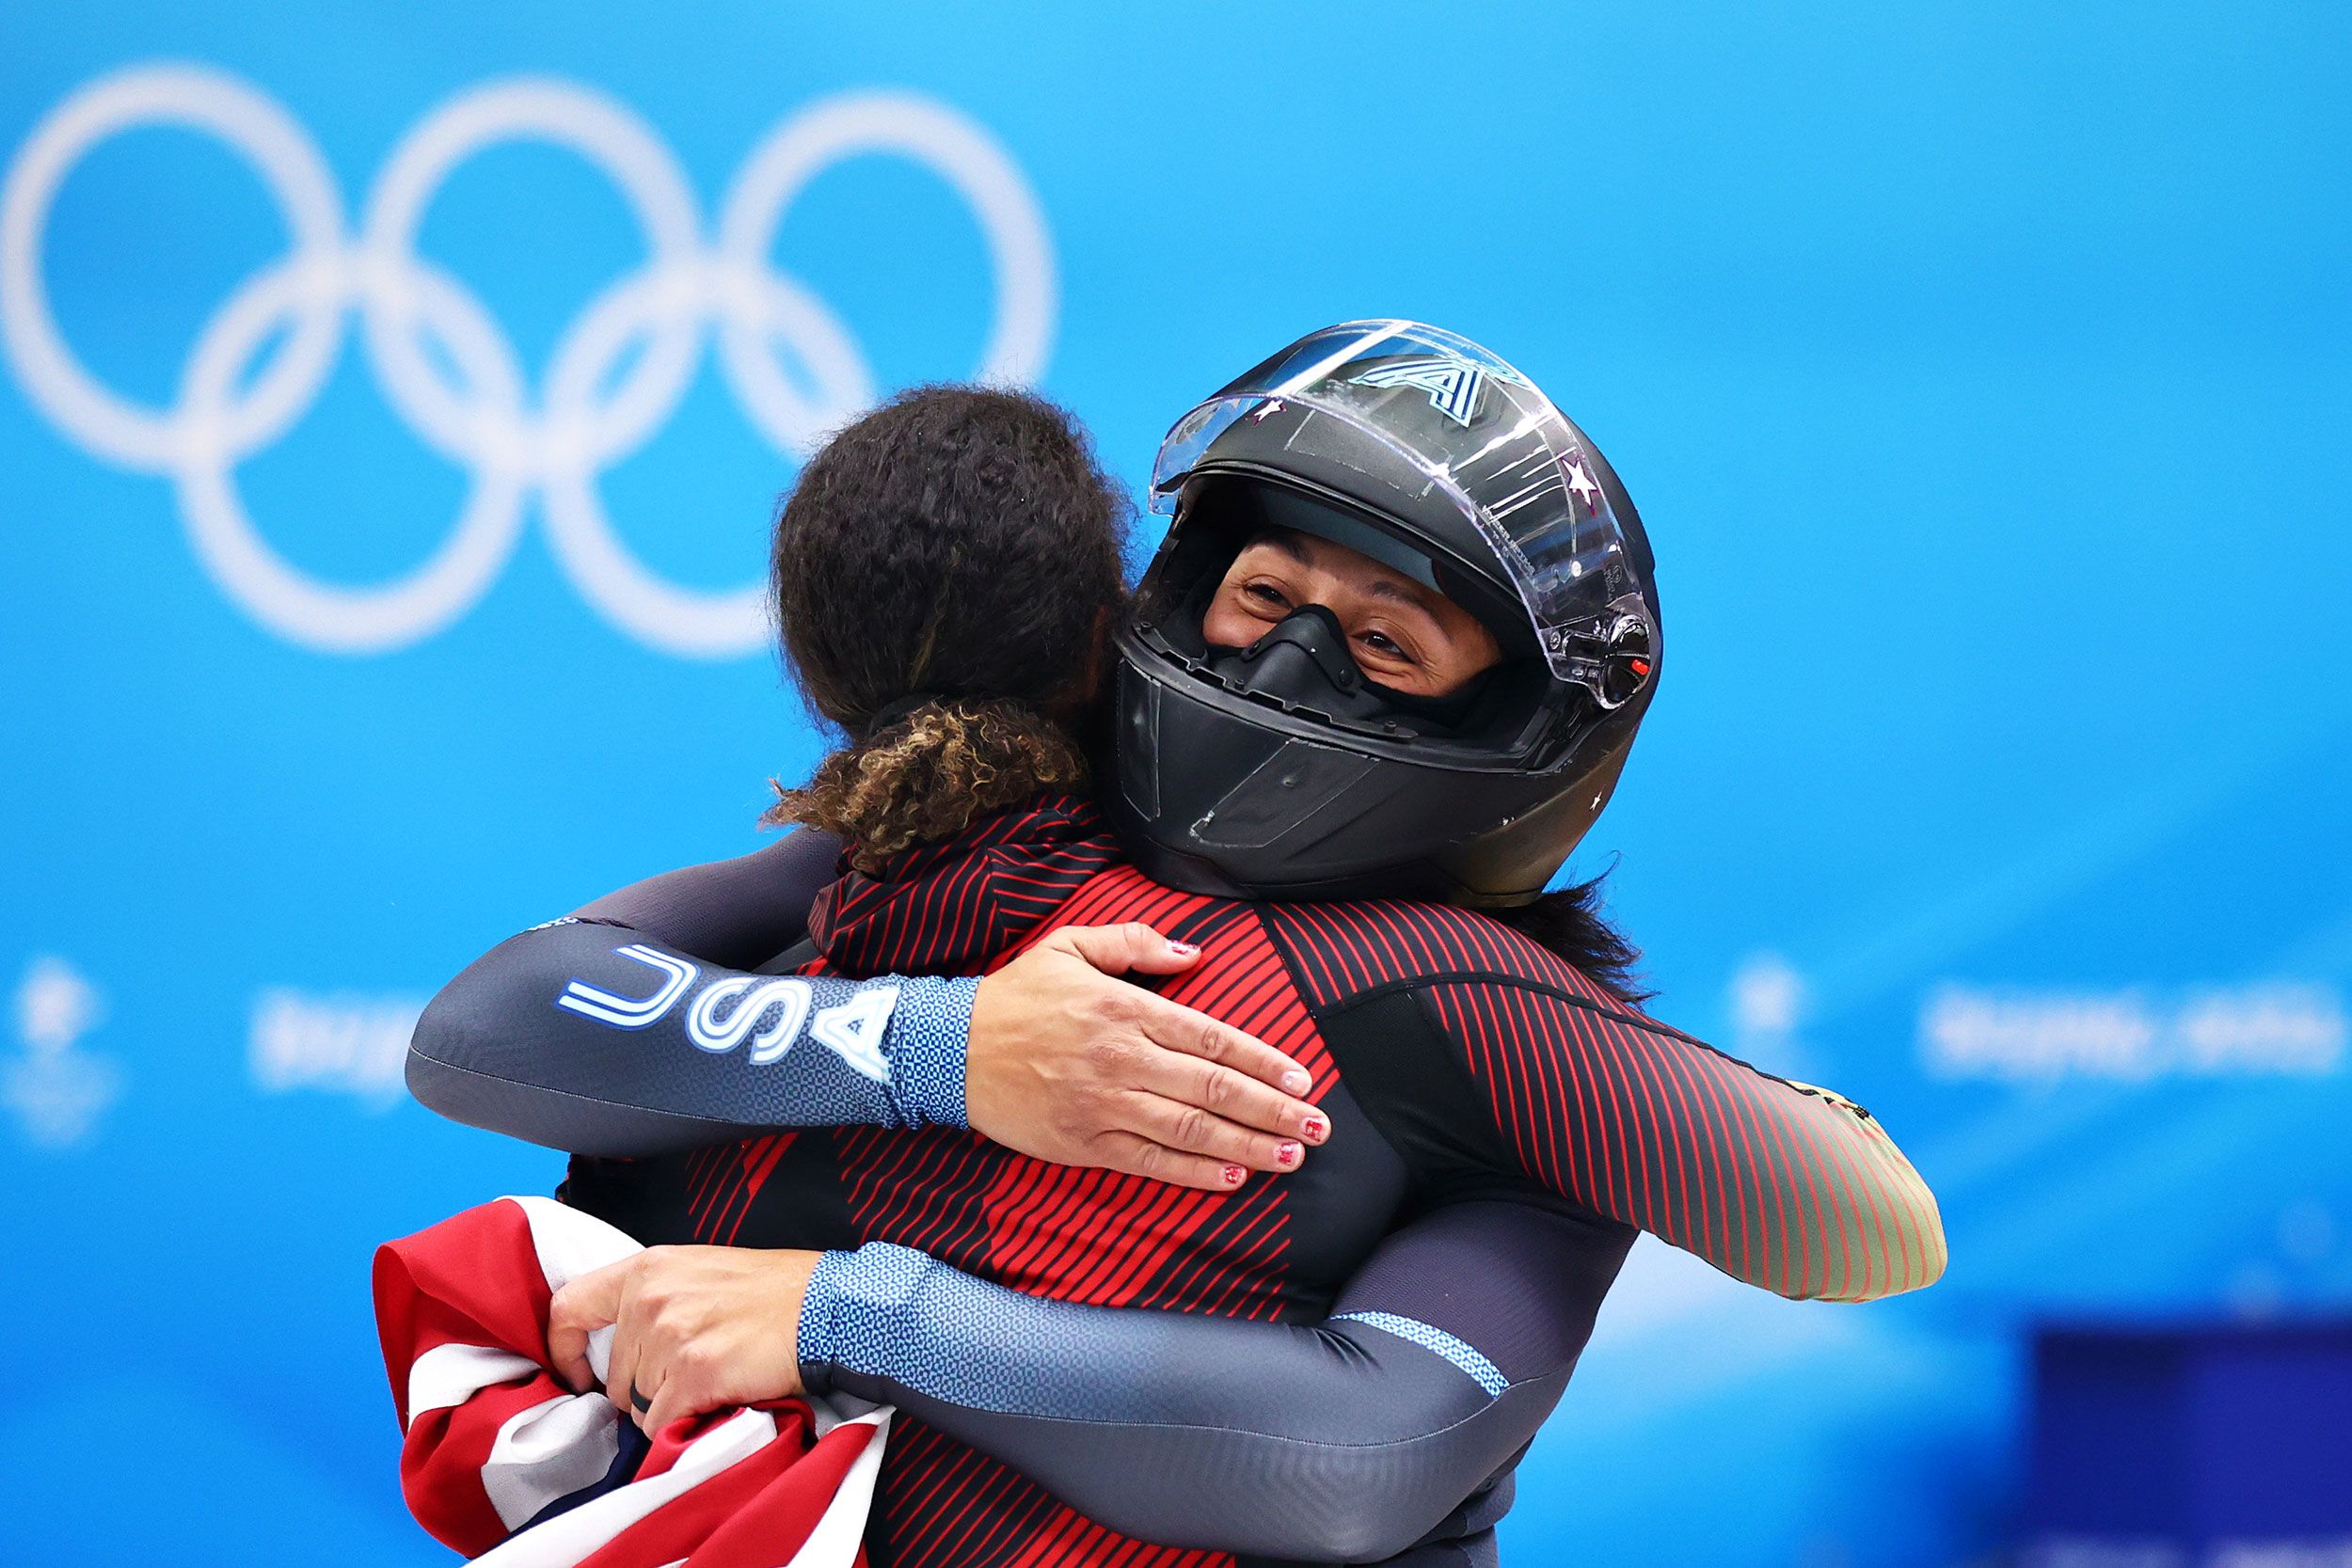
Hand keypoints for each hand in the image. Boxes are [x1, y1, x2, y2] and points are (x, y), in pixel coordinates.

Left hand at [547, 1246, 822, 1434]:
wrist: (825, 1307)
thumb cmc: (771, 1292)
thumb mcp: (700, 1271)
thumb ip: (654, 1297)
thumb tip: (621, 1345)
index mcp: (647, 1269)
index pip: (568, 1307)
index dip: (563, 1350)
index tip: (579, 1374)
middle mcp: (650, 1299)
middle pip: (614, 1376)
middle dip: (644, 1389)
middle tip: (691, 1375)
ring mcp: (670, 1336)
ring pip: (637, 1405)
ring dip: (669, 1407)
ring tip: (712, 1381)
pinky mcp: (693, 1373)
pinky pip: (661, 1424)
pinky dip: (685, 1424)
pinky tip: (717, 1399)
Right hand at [966, 923, 1328, 1191]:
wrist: (951, 1051)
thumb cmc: (1016, 997)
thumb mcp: (1071, 947)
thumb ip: (1136, 944)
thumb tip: (1195, 953)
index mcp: (1125, 1008)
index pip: (1213, 1037)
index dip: (1264, 1060)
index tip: (1301, 1077)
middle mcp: (1123, 1059)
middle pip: (1215, 1087)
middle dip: (1274, 1109)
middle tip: (1317, 1126)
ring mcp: (1105, 1106)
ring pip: (1192, 1129)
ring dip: (1249, 1144)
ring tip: (1291, 1154)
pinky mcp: (1086, 1144)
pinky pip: (1151, 1161)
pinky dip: (1195, 1171)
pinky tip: (1233, 1176)